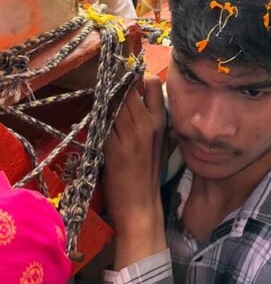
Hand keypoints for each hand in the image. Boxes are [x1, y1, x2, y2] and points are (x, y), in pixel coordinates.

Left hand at [102, 77, 165, 233]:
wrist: (141, 206)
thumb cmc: (150, 175)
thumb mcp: (162, 143)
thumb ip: (157, 121)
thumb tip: (148, 99)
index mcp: (161, 121)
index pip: (152, 83)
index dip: (138, 78)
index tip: (128, 80)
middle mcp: (146, 123)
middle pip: (128, 88)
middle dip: (116, 84)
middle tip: (107, 85)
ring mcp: (129, 134)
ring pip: (113, 102)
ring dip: (104, 98)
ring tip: (99, 99)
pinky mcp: (112, 147)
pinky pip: (102, 122)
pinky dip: (97, 117)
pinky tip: (94, 118)